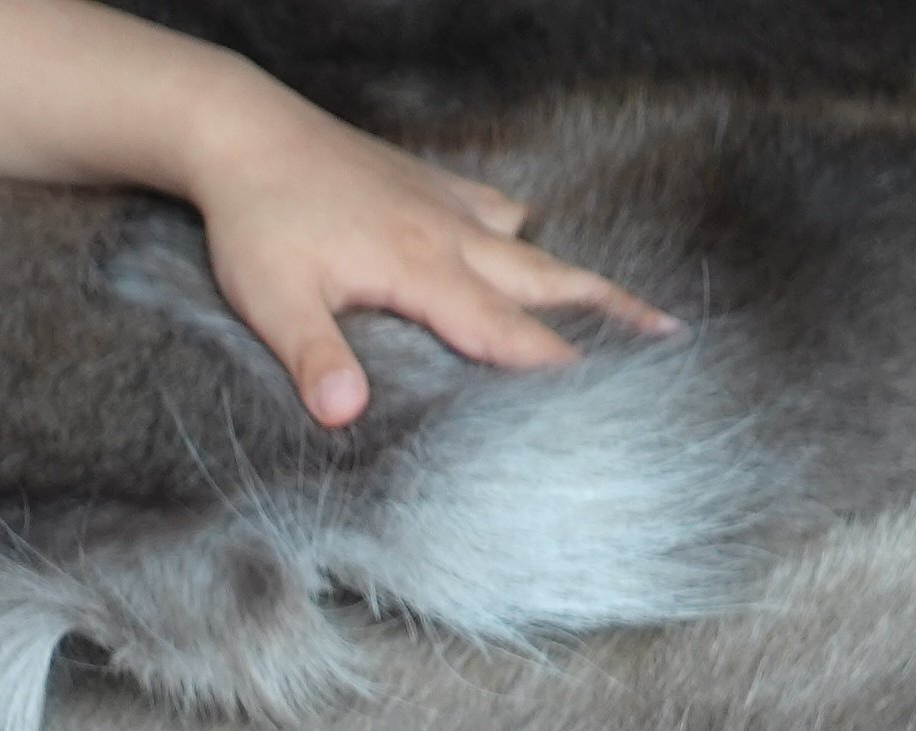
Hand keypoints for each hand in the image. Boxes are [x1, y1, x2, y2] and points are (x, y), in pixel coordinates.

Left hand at [182, 94, 672, 425]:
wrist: (241, 130)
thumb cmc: (255, 220)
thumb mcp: (271, 300)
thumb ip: (313, 358)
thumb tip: (344, 416)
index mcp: (424, 271)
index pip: (509, 335)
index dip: (560, 371)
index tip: (615, 402)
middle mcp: (451, 235)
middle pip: (550, 283)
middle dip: (613, 313)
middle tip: (673, 336)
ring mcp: (444, 204)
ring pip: (531, 245)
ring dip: (578, 276)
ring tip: (625, 303)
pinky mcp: (426, 182)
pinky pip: (494, 207)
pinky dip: (521, 229)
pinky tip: (525, 237)